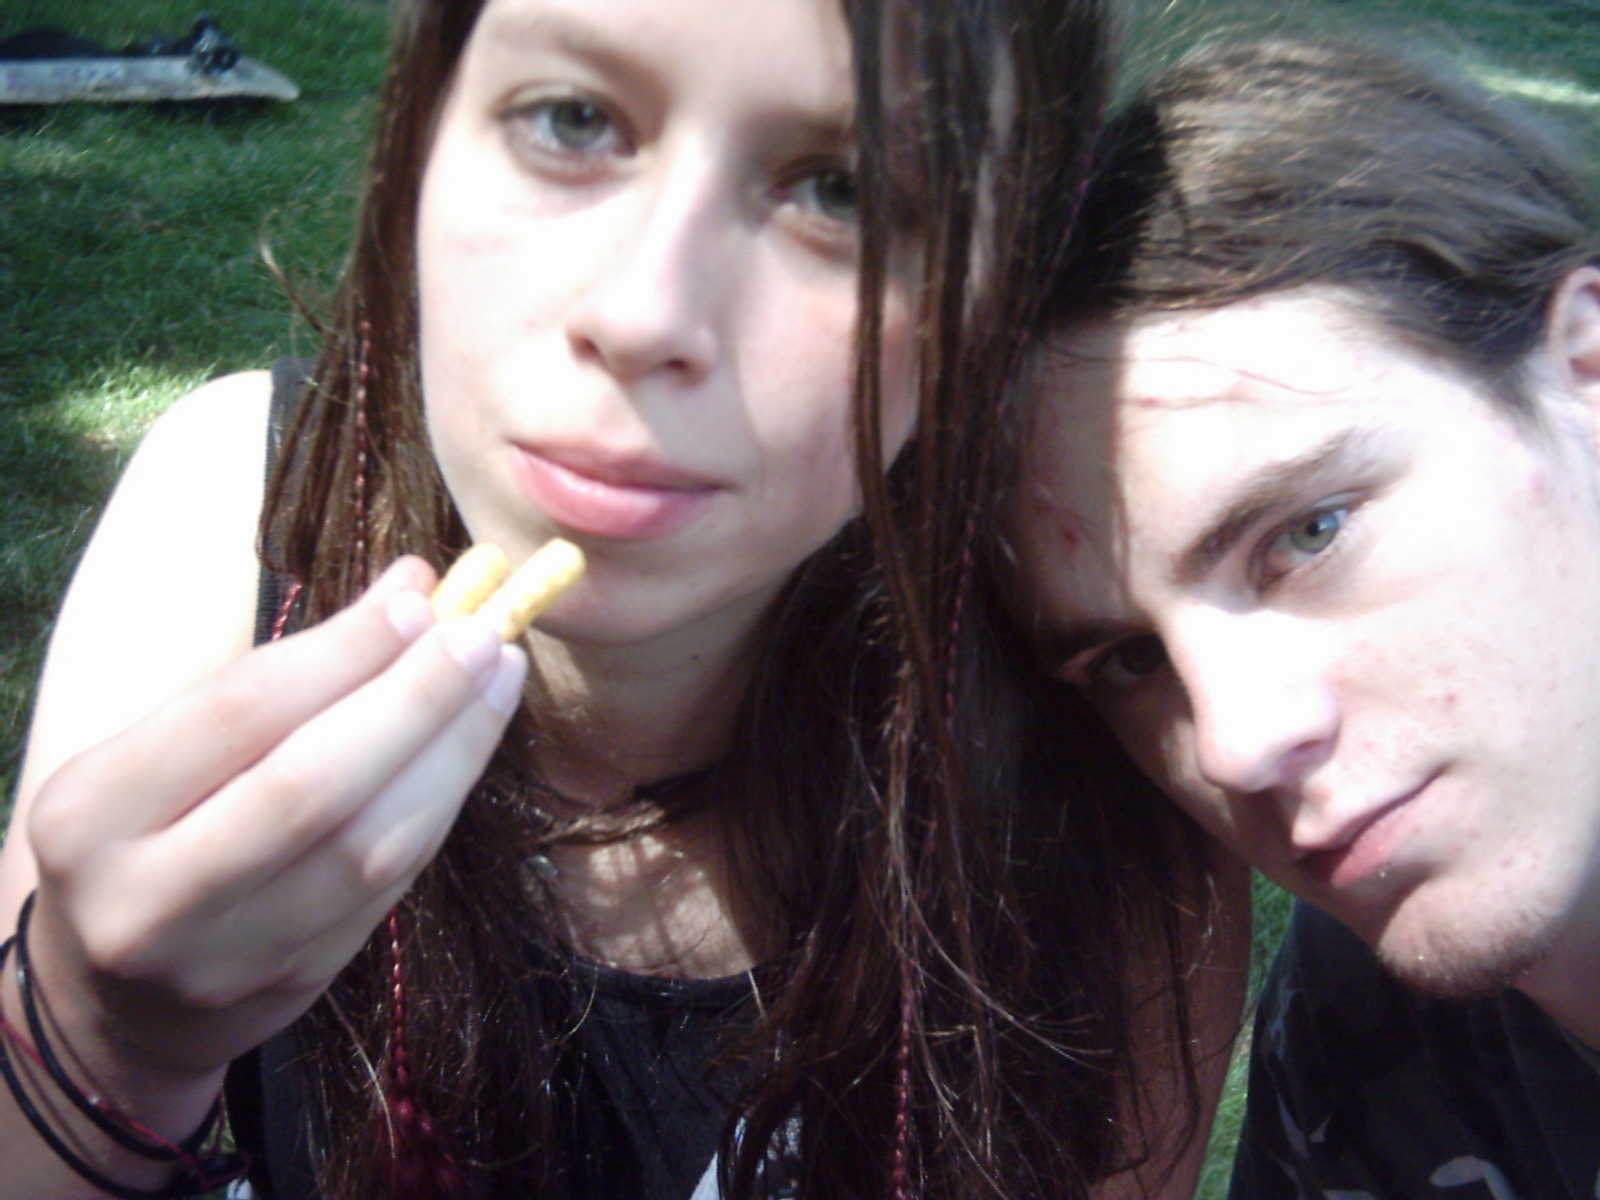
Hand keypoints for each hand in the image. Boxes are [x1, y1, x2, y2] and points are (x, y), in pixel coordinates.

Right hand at [21, 556, 524, 1084]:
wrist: (114, 1005)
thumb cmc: (143, 837)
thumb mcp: (157, 754)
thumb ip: (273, 684)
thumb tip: (410, 594)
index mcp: (92, 812)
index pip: (240, 714)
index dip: (342, 652)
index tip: (418, 595)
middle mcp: (148, 897)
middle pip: (311, 787)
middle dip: (414, 702)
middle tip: (481, 634)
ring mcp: (224, 957)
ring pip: (369, 847)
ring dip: (452, 752)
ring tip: (499, 678)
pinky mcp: (294, 987)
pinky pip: (391, 885)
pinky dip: (440, 803)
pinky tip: (470, 746)